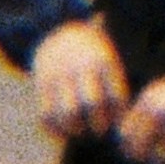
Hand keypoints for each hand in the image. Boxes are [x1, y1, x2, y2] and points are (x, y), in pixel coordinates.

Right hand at [30, 21, 131, 143]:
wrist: (57, 30)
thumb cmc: (90, 53)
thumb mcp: (107, 57)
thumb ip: (114, 83)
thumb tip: (122, 119)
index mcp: (103, 61)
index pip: (115, 95)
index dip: (118, 114)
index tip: (118, 122)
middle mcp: (81, 68)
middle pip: (90, 103)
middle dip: (98, 123)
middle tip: (100, 132)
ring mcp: (60, 75)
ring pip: (66, 112)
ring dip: (74, 129)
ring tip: (80, 133)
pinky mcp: (41, 83)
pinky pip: (46, 113)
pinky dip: (53, 128)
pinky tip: (61, 132)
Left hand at [116, 57, 164, 163]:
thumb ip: (148, 111)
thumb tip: (130, 138)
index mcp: (148, 98)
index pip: (123, 131)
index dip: (127, 143)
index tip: (136, 146)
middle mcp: (156, 112)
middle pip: (132, 147)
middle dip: (137, 156)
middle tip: (146, 157)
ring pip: (151, 156)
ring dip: (154, 159)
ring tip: (162, 155)